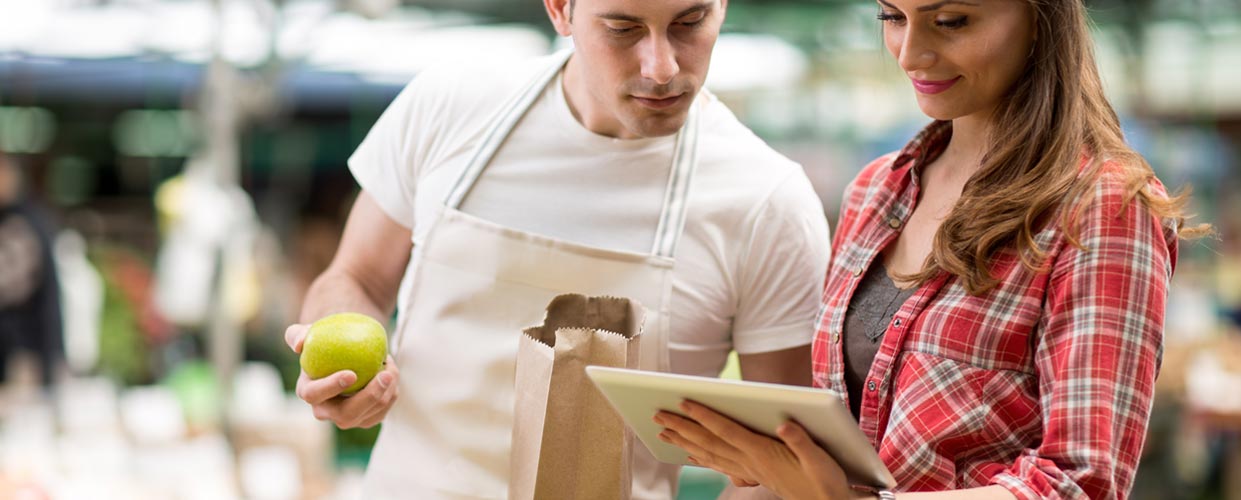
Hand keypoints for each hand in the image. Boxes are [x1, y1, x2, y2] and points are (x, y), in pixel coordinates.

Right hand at [285, 324, 399, 428]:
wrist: (344, 352)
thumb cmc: (325, 341)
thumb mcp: (307, 333)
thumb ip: (297, 334)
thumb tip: (299, 344)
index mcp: (308, 392)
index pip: (314, 395)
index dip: (331, 387)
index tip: (352, 373)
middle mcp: (326, 411)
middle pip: (346, 415)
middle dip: (369, 397)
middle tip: (386, 374)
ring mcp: (347, 418)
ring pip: (370, 414)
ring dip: (387, 390)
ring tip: (390, 364)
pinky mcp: (366, 419)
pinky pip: (382, 411)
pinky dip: (391, 393)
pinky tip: (392, 374)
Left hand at [654, 400, 854, 499]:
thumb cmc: (825, 481)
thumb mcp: (820, 459)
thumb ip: (801, 441)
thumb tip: (784, 424)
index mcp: (763, 453)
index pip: (726, 430)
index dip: (704, 415)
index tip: (683, 402)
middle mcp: (750, 461)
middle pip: (709, 442)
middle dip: (682, 427)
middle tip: (658, 415)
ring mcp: (748, 469)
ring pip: (709, 454)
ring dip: (685, 441)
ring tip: (664, 432)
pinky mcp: (751, 474)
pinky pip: (719, 464)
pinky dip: (701, 458)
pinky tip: (689, 455)